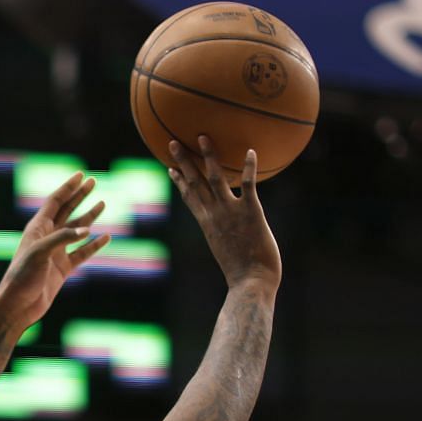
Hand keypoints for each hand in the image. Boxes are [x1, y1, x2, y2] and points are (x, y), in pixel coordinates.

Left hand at [0, 171, 111, 330]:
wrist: (18, 306)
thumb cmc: (22, 277)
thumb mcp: (40, 253)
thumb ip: (62, 238)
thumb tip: (87, 229)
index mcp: (37, 228)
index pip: (55, 202)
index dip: (68, 188)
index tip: (81, 175)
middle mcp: (47, 237)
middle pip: (67, 211)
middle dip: (80, 196)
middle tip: (93, 181)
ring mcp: (55, 253)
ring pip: (76, 231)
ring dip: (89, 217)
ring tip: (102, 203)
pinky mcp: (62, 269)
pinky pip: (82, 253)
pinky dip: (94, 245)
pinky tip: (105, 237)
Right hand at [168, 137, 280, 290]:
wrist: (251, 283)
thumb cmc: (243, 275)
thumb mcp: (227, 251)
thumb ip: (226, 238)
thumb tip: (228, 238)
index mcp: (207, 224)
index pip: (190, 197)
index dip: (179, 181)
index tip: (170, 168)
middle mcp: (214, 214)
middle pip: (195, 182)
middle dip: (183, 161)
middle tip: (173, 142)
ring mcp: (231, 212)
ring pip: (216, 178)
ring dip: (208, 156)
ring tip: (203, 137)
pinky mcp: (251, 212)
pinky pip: (248, 185)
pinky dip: (249, 168)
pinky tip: (251, 151)